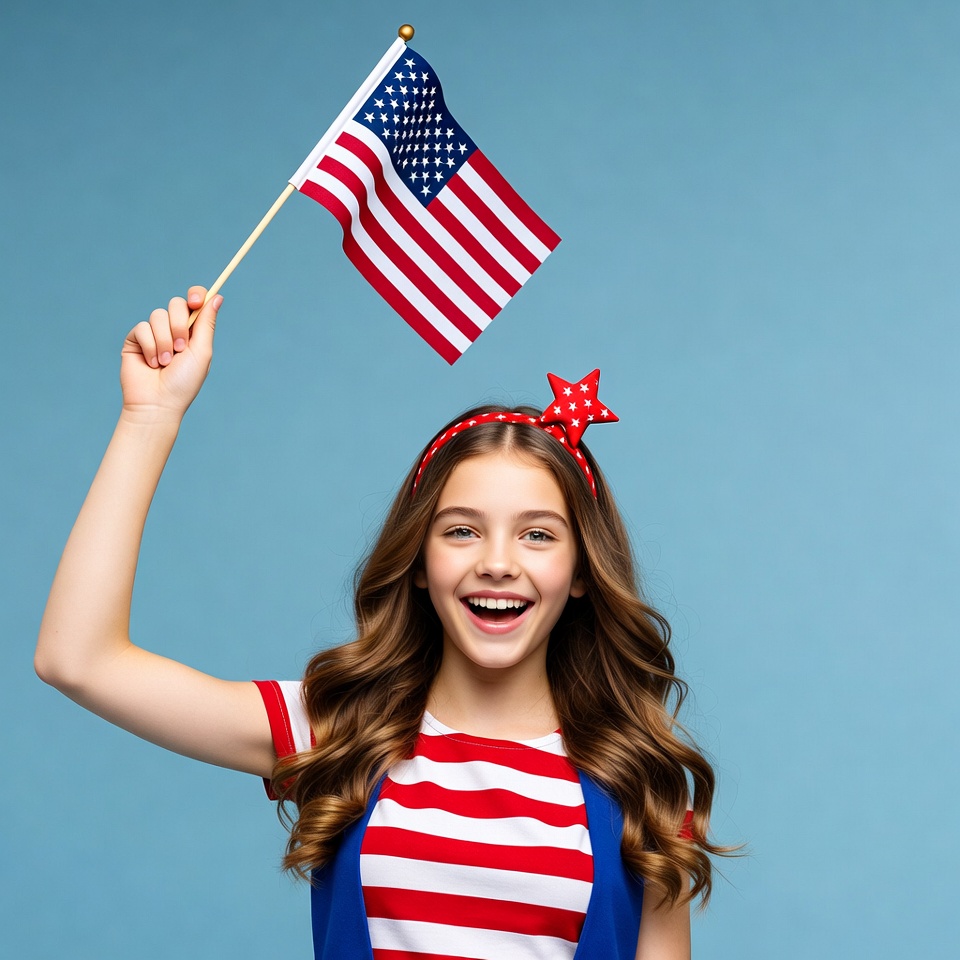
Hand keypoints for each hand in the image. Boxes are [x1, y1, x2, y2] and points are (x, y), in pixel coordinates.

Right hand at [120, 286, 221, 420]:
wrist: (158, 403)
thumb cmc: (184, 382)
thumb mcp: (202, 352)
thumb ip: (207, 323)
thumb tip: (217, 296)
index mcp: (194, 332)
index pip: (194, 302)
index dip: (195, 295)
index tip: (194, 301)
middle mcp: (173, 330)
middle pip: (176, 304)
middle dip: (180, 324)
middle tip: (181, 348)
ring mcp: (153, 334)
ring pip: (157, 315)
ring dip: (165, 341)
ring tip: (165, 362)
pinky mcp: (135, 340)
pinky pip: (142, 327)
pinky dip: (150, 346)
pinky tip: (151, 363)